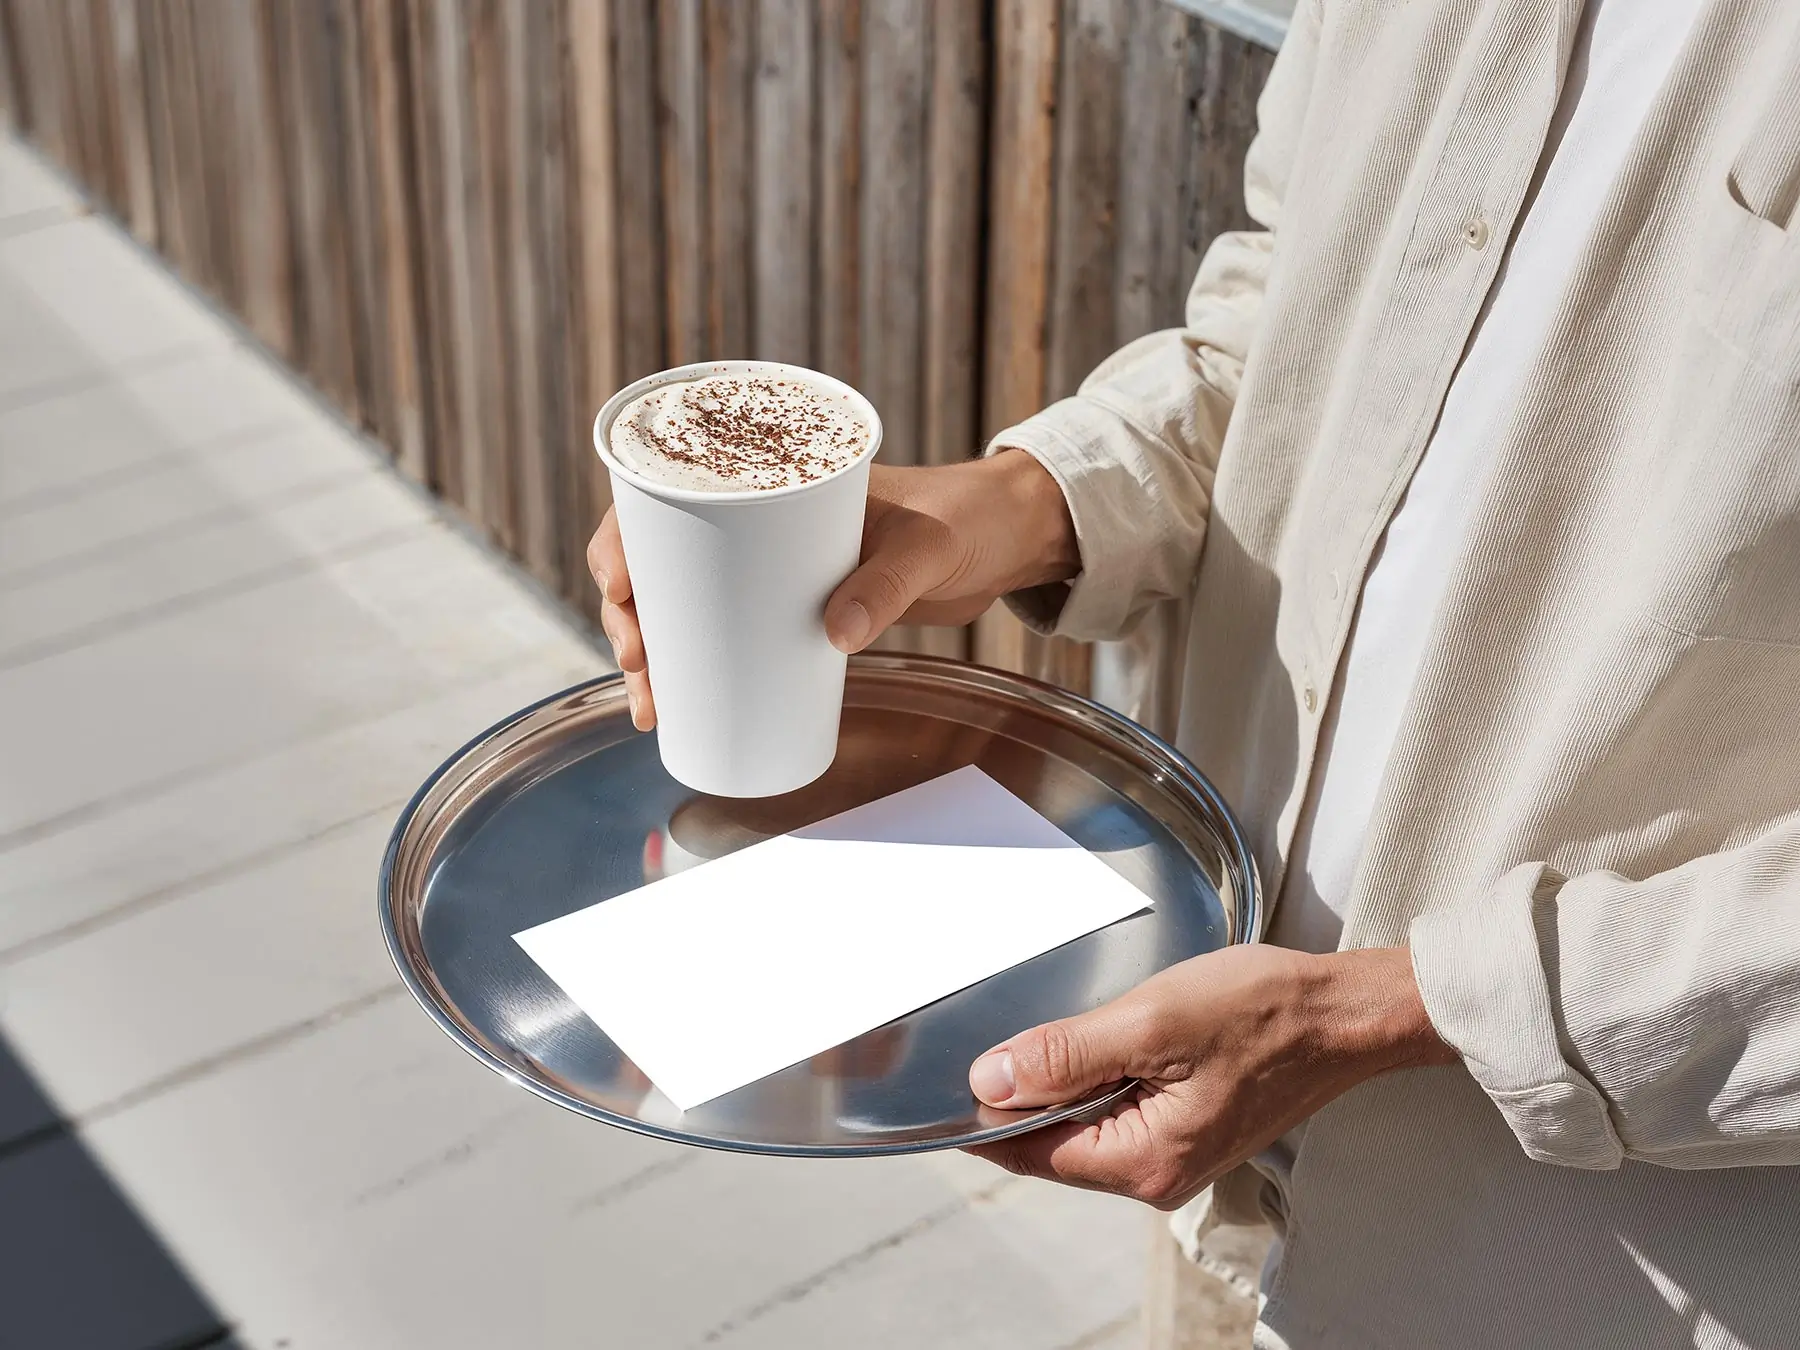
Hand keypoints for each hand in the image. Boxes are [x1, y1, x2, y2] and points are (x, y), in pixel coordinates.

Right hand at [586, 450, 1077, 730]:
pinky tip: (672, 705)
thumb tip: (834, 635)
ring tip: (650, 705)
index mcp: (770, 476)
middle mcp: (757, 518)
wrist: (1004, 540)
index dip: (625, 541)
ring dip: (652, 652)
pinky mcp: (795, 604)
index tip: (621, 590)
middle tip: (638, 668)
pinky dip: (694, 667)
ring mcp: (771, 565)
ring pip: (685, 604)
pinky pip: (727, 632)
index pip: (666, 495)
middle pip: (659, 561)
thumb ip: (888, 583)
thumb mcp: (925, 546)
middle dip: (630, 616)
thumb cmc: (964, 517)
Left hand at [962, 945, 1456, 1208]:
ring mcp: (1174, 1154)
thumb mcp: (1149, 1023)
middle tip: (1004, 1036)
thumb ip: (1064, 1056)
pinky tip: (1104, 1041)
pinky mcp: (1187, 1128)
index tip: (947, 1080)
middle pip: (1053, 1141)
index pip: (1031, 1150)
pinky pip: (1117, 1110)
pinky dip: (1098, 1078)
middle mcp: (1156, 1174)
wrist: (1341, 1011)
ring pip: (1084, 1122)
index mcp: (1144, 1162)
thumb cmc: (1263, 1012)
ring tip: (1064, 1032)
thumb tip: (990, 1081)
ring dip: (1064, 1082)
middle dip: (1024, 1095)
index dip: (984, 1114)